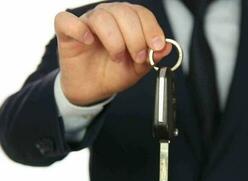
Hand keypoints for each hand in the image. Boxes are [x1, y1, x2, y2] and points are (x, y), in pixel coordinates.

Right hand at [54, 2, 171, 105]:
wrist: (93, 89)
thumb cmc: (114, 73)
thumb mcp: (138, 69)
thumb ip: (152, 57)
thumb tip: (168, 47)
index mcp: (127, 22)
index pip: (141, 13)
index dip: (151, 28)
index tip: (156, 46)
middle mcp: (108, 17)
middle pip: (124, 12)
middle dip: (135, 37)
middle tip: (137, 57)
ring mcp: (87, 22)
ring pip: (101, 17)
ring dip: (114, 39)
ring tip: (117, 57)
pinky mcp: (67, 32)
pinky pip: (66, 20)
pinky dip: (79, 29)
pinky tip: (88, 42)